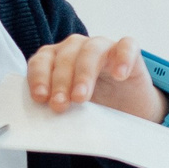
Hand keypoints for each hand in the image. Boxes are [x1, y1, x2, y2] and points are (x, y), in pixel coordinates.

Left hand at [29, 33, 163, 122]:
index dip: (39, 77)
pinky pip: (126, 46)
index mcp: (57, 59)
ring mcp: (104, 47)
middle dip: (60, 81)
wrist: (129, 111)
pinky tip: (120, 75)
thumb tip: (44, 120)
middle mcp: (78, 48)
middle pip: (65, 56)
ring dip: (84, 73)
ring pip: (91, 50)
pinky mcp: (130, 51)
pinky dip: (123, 58)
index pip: (42, 60)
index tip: (40, 97)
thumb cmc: (96, 106)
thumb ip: (58, 107)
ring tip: (81, 97)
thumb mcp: (72, 109)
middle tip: (60, 105)